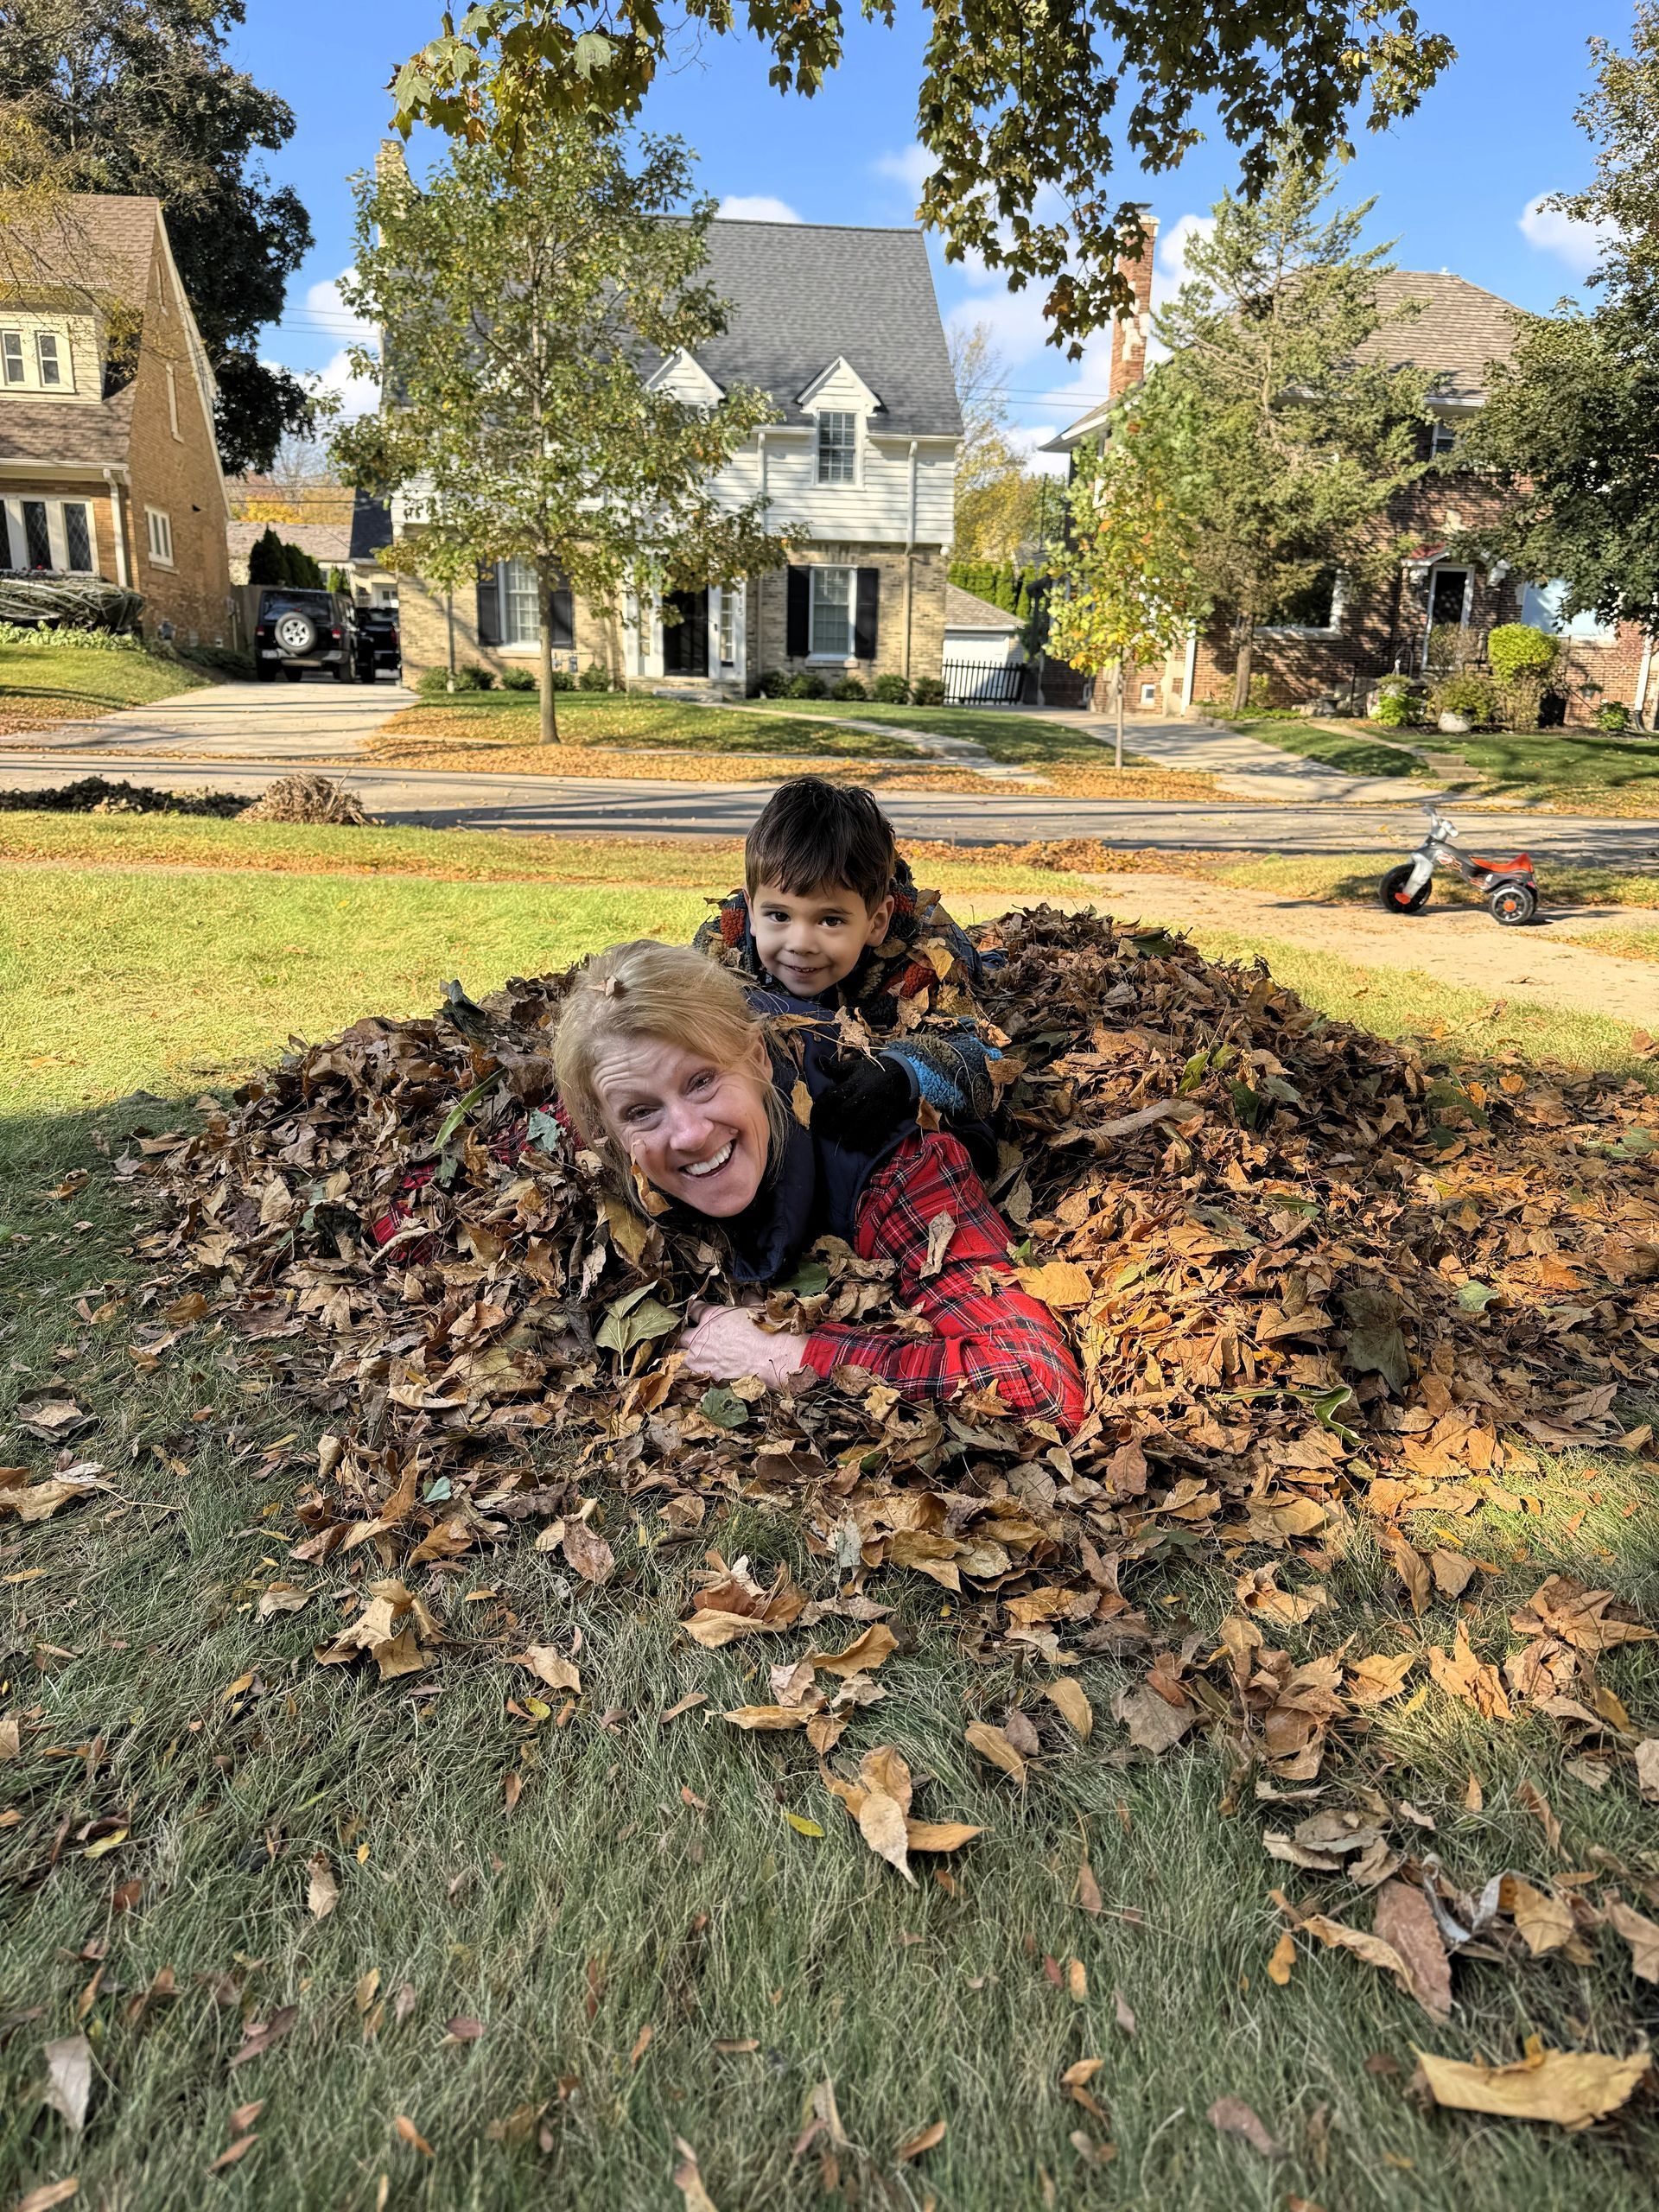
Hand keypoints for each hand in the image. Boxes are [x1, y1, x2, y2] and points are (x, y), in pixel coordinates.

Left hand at [680, 1303, 810, 1388]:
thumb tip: (748, 1293)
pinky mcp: (706, 1373)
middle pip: (681, 1334)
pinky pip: (690, 1371)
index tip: (697, 1312)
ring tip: (684, 1355)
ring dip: (681, 1353)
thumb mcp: (756, 1309)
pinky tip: (692, 1370)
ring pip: (679, 1354)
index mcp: (711, 1315)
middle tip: (691, 1336)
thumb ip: (748, 1300)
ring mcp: (701, 1356)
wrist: (770, 1355)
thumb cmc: (765, 1330)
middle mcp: (700, 1335)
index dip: (695, 1310)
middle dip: (685, 1335)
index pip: (694, 1309)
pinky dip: (690, 1370)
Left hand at [809, 1051, 912, 1149]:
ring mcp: (876, 1105)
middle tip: (824, 1134)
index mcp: (854, 1083)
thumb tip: (818, 1062)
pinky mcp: (888, 1114)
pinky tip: (863, 1148)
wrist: (902, 1073)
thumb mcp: (855, 1067)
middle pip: (844, 1112)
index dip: (821, 1108)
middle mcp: (864, 1094)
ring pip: (860, 1123)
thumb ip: (836, 1068)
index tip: (815, 1118)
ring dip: (849, 1136)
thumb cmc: (874, 1071)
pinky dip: (870, 1140)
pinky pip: (878, 1129)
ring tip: (843, 1144)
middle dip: (832, 1125)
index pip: (833, 1096)